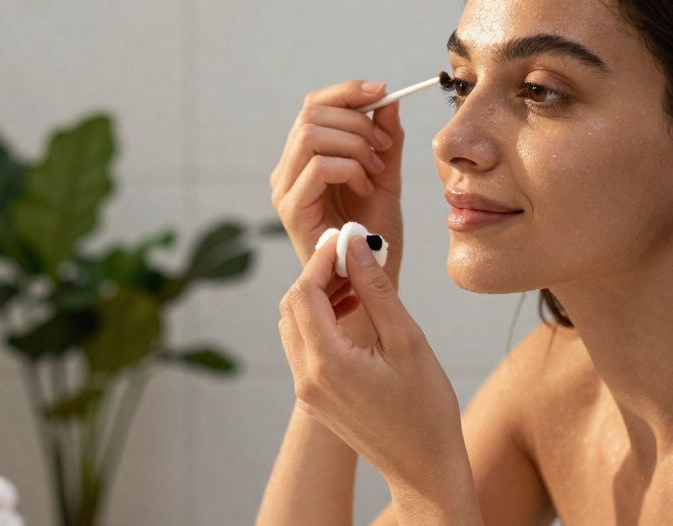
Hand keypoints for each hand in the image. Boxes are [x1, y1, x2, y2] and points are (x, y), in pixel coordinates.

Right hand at [269, 79, 405, 346]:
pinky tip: (366, 188)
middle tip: (385, 148)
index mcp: (305, 159)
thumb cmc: (376, 240)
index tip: (384, 91)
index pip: (316, 105)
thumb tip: (387, 99)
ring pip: (312, 133)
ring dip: (354, 144)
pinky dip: (350, 168)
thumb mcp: (387, 178)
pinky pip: (318, 166)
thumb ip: (386, 141)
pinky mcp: (291, 210)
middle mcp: (288, 171)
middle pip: (312, 113)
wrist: (371, 288)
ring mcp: (285, 190)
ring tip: (375, 171)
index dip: (348, 92)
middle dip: (358, 121)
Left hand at [277, 233, 462, 492]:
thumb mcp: (407, 341)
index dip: (322, 258)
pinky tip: (354, 315)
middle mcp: (305, 378)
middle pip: (291, 306)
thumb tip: (356, 244)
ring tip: (358, 284)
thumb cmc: (427, 408)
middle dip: (318, 275)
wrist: (424, 471)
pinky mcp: (313, 399)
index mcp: (327, 362)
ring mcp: (306, 391)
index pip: (304, 292)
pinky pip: (302, 348)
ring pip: (293, 326)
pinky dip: (320, 323)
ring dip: (317, 298)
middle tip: (354, 255)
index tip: (348, 236)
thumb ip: (376, 290)